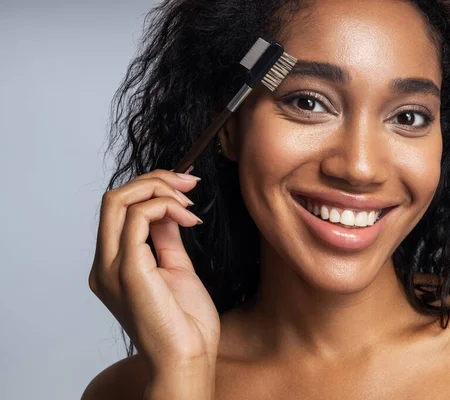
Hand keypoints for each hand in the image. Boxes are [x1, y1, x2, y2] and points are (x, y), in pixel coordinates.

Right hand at [88, 168, 220, 376]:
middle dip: (155, 180)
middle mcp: (104, 264)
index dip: (151, 188)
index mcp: (112, 265)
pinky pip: (137, 218)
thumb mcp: (175, 268)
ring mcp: (112, 267)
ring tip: (190, 202)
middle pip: (114, 198)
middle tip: (189, 183)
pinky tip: (187, 217)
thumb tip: (167, 210)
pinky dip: (164, 206)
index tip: (184, 186)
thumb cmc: (186, 323)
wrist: (189, 358)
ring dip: (160, 189)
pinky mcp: (128, 270)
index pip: (118, 209)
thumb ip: (165, 238)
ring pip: (119, 200)